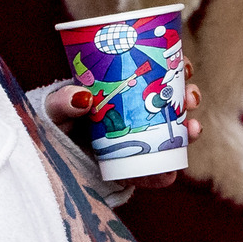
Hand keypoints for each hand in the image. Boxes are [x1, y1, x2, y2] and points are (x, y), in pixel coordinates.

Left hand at [43, 63, 201, 188]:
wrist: (49, 160)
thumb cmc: (54, 126)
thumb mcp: (54, 110)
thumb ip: (61, 103)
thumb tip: (83, 98)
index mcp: (125, 88)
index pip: (158, 71)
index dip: (177, 68)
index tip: (184, 69)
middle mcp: (139, 111)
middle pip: (173, 99)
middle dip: (190, 97)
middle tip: (192, 99)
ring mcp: (142, 139)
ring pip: (175, 131)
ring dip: (191, 130)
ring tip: (194, 130)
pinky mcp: (137, 168)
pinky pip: (158, 170)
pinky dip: (166, 173)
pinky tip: (170, 174)